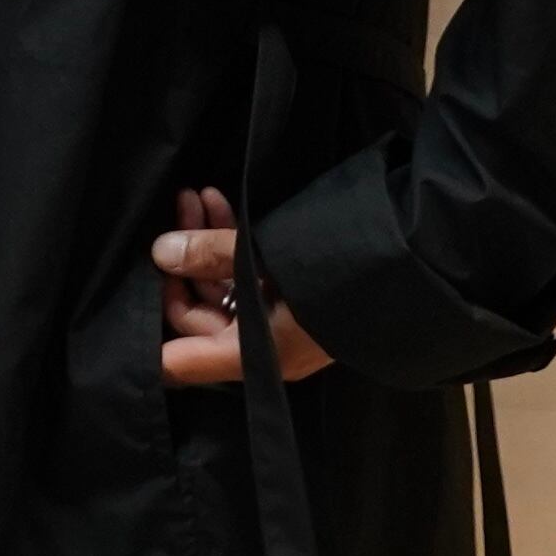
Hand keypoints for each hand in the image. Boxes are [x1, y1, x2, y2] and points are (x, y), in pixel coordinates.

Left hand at [154, 186, 332, 386]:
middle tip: (181, 205)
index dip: (152, 328)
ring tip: (198, 195)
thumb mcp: (265, 255)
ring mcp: (280, 326)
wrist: (418, 258)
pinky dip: (232, 247)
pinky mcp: (297, 301)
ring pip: (223, 290)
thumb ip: (210, 255)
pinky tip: (222, 206)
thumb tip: (161, 251)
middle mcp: (262, 349)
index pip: (179, 361)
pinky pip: (249, 282)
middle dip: (182, 262)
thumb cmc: (337, 266)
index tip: (137, 280)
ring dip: (206, 244)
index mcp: (252, 356)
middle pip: (197, 316)